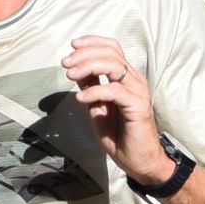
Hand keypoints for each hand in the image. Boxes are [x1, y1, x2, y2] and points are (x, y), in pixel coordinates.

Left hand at [61, 34, 174, 187]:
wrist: (139, 161)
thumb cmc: (120, 135)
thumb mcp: (98, 108)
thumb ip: (91, 88)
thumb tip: (76, 71)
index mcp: (126, 77)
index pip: (113, 48)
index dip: (93, 42)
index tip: (73, 45)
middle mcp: (134, 80)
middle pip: (111, 53)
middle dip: (85, 54)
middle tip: (66, 63)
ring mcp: (138, 92)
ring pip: (115, 65)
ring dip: (88, 66)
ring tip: (70, 75)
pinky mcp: (138, 106)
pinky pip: (115, 91)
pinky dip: (95, 91)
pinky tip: (80, 98)